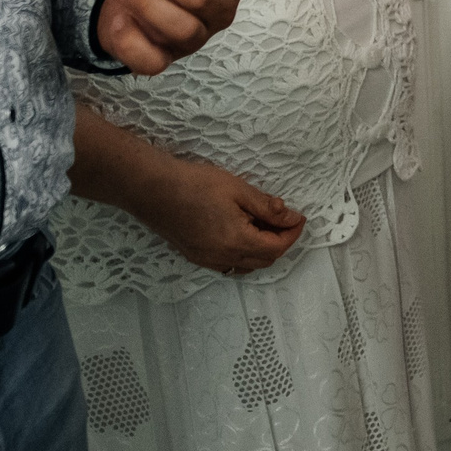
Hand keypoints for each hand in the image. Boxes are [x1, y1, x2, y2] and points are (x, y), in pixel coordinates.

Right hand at [134, 155, 304, 274]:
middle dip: (280, 242)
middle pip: (264, 260)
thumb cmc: (194, 184)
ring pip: (246, 266)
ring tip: (264, 224)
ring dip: (262, 250)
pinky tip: (242, 233)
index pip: (276, 248)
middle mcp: (222, 258)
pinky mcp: (195, 256)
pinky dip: (243, 254)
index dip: (292, 233)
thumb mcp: (238, 190)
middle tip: (284, 218)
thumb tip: (291, 217)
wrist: (152, 189)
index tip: (298, 217)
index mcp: (236, 242)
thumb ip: (267, 207)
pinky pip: (228, 265)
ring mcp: (206, 260)